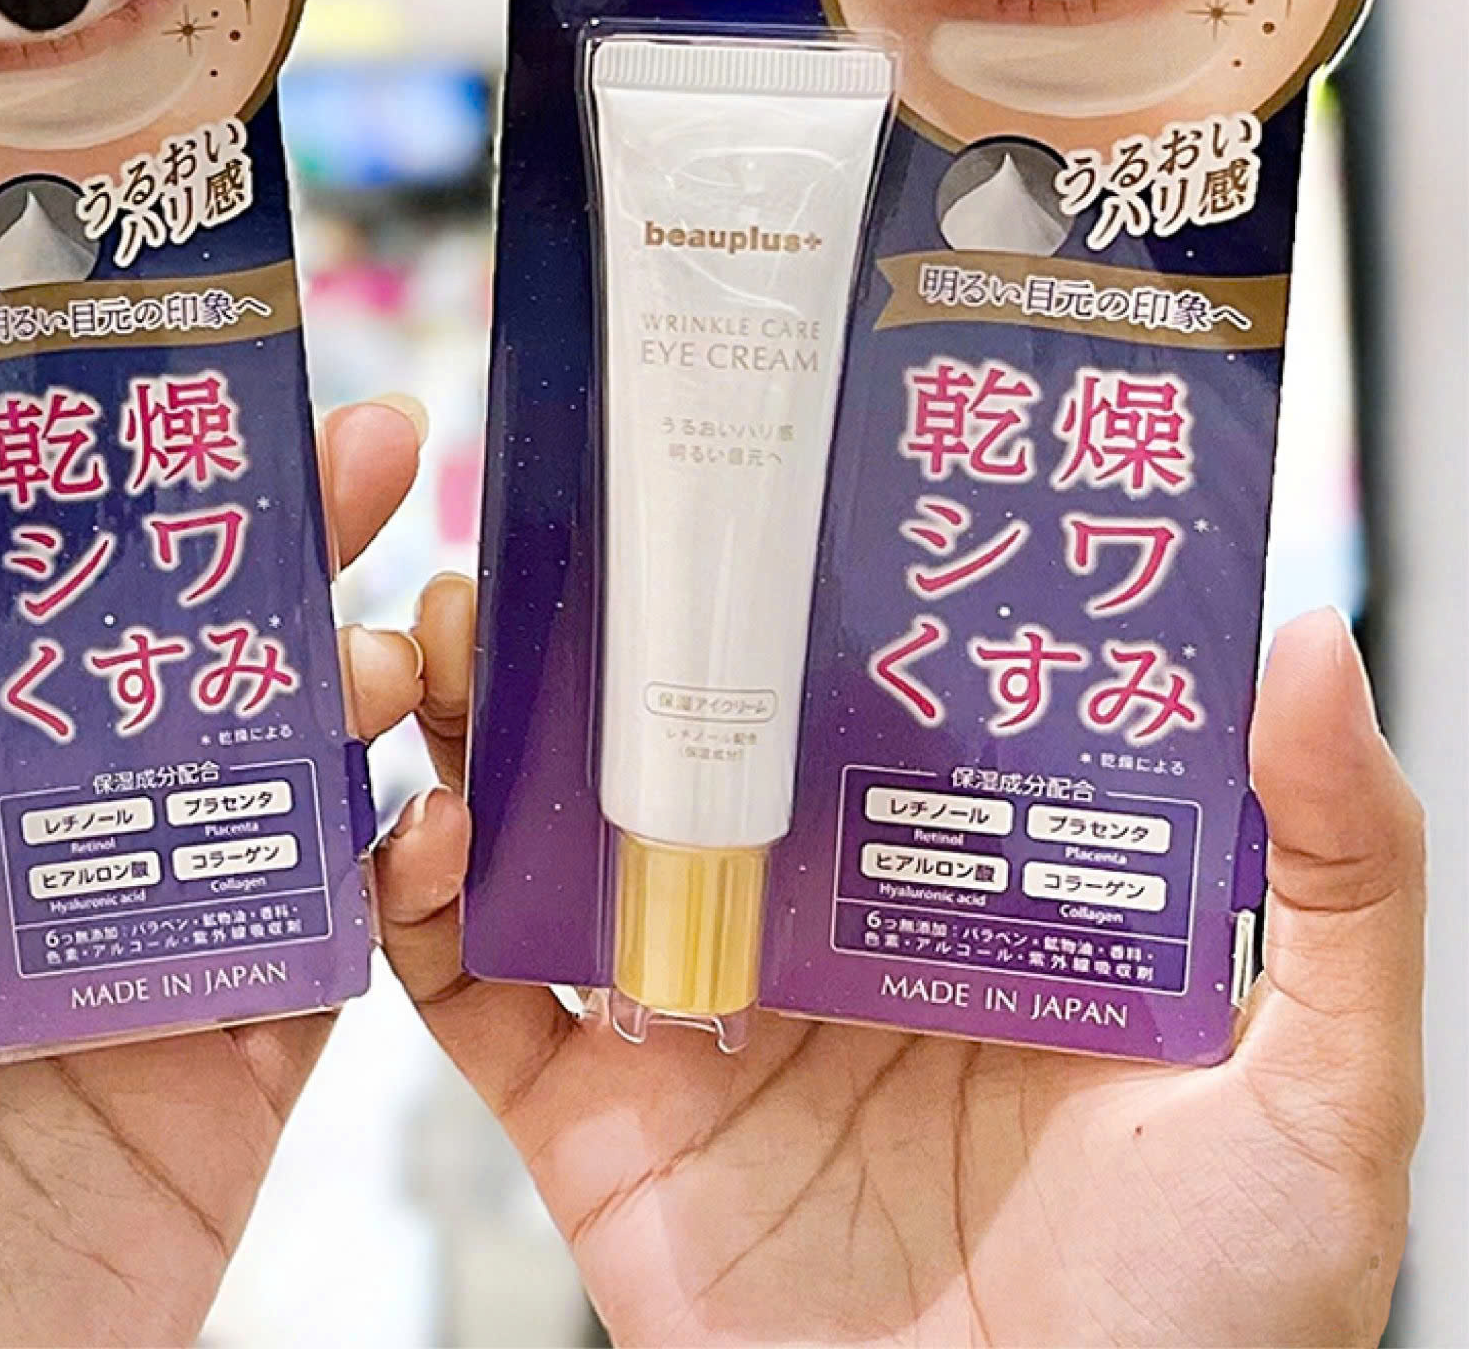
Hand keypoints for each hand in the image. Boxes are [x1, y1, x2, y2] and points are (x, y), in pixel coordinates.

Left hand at [0, 397, 427, 1347]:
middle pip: (181, 672)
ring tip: (396, 632)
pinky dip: (408, 865)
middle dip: (283, 551)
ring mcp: (154, 960)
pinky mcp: (242, 1068)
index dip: (93, 519)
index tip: (163, 408)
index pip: (15, 636)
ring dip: (359, 684)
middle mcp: (41, 875)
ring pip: (286, 777)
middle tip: (371, 447)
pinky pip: (346, 942)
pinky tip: (430, 803)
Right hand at [383, 587, 1422, 1347]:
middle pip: (666, 750)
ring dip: (478, 736)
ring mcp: (690, 1029)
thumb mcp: (1320, 1087)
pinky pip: (479, 1007)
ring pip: (551, 844)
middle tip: (541, 542)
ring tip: (446, 644)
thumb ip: (1339, 873)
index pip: (832, 703)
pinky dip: (418, 916)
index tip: (711, 489)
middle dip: (587, 643)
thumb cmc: (1211, 1322)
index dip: (760, 595)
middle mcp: (802, 938)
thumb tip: (1304, 646)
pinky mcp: (604, 1133)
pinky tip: (416, 834)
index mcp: (940, 891)